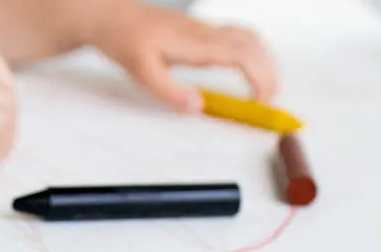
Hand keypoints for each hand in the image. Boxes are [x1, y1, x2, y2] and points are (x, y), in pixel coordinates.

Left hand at [91, 2, 277, 111]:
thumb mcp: (141, 73)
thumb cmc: (125, 41)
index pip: (242, 55)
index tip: (261, 102)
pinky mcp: (200, 29)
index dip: (260, 78)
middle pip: (253, 44)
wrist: (111, 15)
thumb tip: (198, 106)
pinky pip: (237, 35)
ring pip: (249, 36)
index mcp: (195, 43)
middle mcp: (205, 32)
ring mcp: (204, 28)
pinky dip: (252, 53)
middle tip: (268, 102)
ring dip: (264, 61)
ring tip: (264, 89)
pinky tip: (247, 69)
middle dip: (269, 73)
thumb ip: (169, 92)